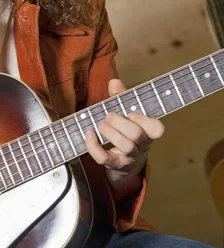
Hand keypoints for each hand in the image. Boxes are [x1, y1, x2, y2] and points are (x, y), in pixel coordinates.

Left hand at [85, 79, 163, 196]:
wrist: (123, 163)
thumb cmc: (125, 132)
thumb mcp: (125, 114)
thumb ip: (120, 98)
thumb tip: (114, 82)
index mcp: (148, 131)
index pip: (157, 129)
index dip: (145, 120)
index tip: (131, 113)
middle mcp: (142, 145)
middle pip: (137, 135)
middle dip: (121, 123)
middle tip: (109, 116)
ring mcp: (129, 157)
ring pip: (126, 147)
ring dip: (110, 133)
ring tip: (101, 124)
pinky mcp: (115, 164)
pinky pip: (105, 159)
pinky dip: (94, 146)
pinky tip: (89, 135)